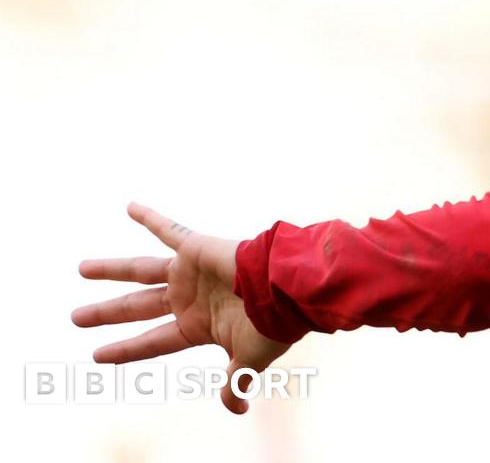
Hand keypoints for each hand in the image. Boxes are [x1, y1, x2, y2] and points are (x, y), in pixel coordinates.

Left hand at [72, 202, 291, 413]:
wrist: (285, 289)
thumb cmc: (270, 324)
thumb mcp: (249, 360)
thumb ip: (234, 383)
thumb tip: (235, 408)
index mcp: (198, 326)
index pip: (153, 341)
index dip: (126, 349)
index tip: (97, 355)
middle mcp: (189, 299)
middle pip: (137, 307)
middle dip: (106, 312)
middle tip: (76, 317)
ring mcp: (190, 273)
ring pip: (140, 271)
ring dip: (111, 270)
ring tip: (82, 269)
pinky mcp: (197, 248)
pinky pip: (169, 230)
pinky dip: (151, 218)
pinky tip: (129, 207)